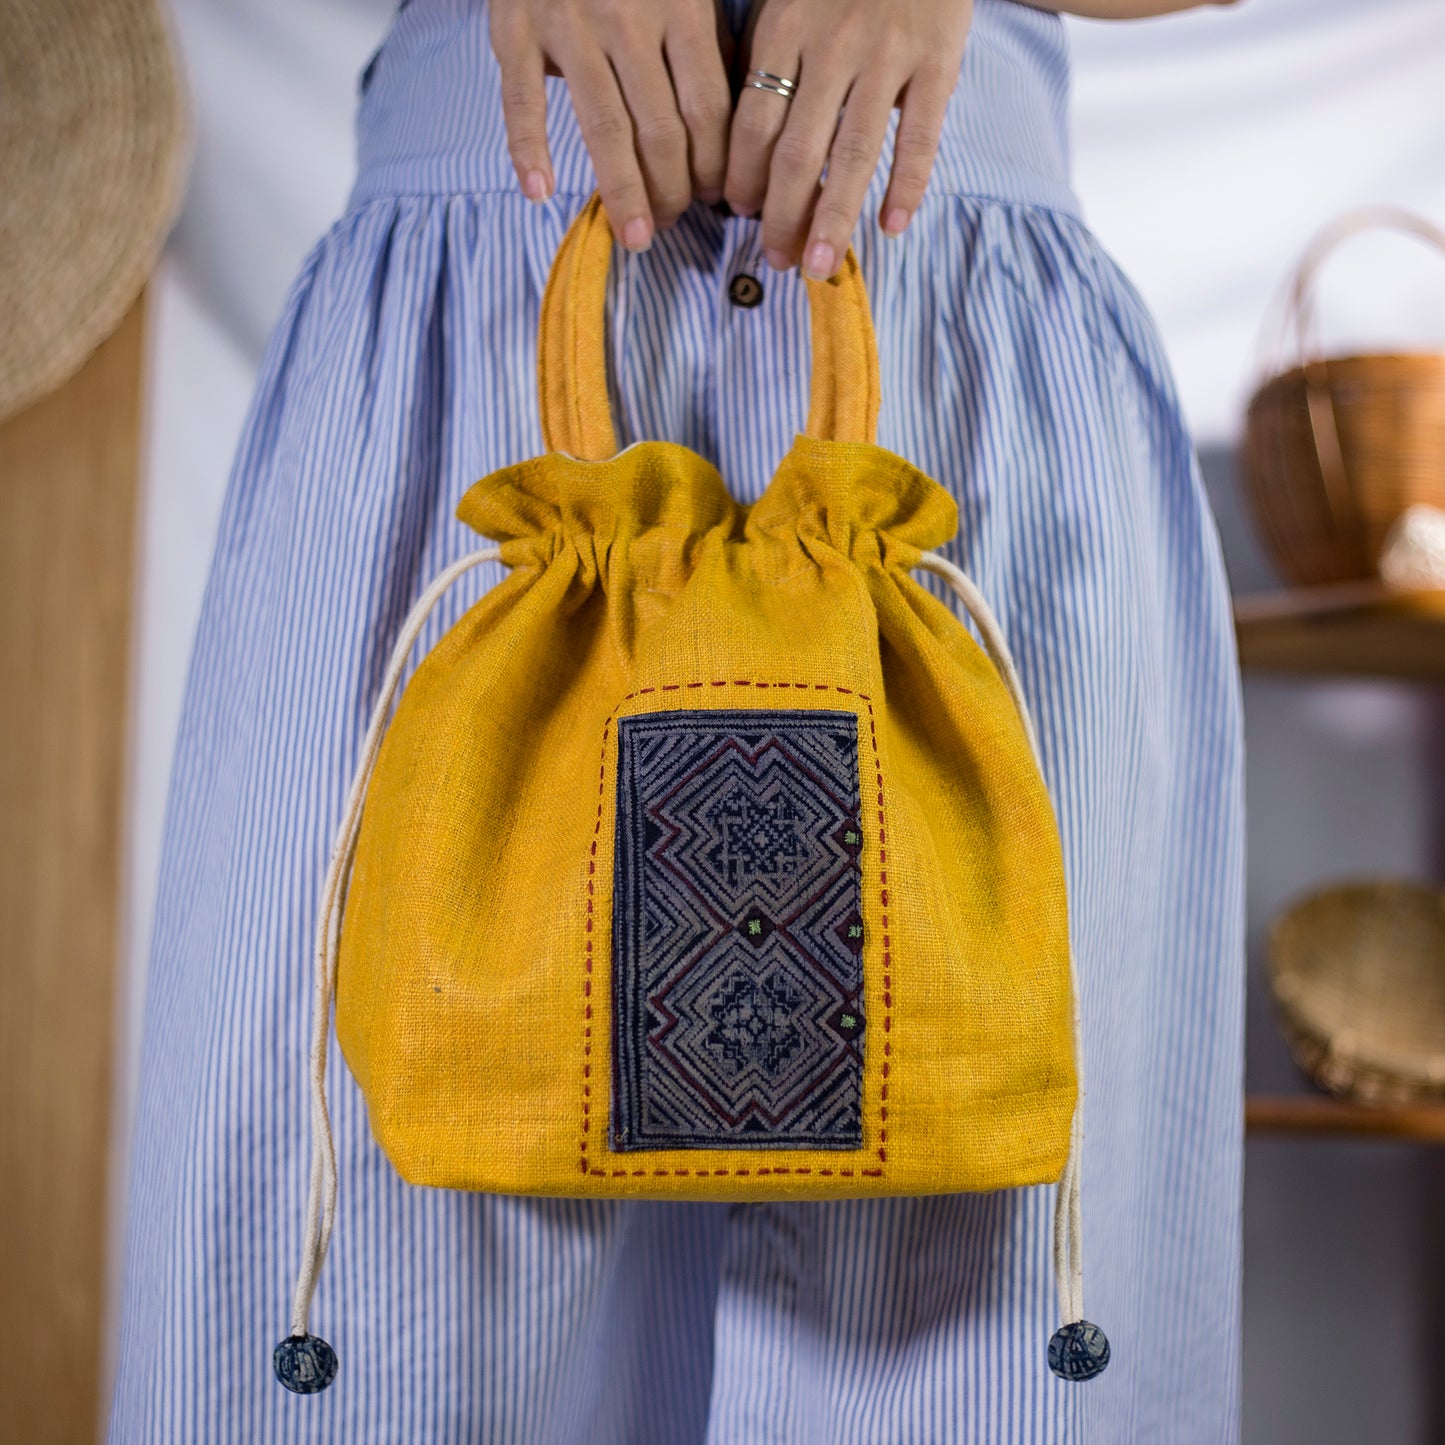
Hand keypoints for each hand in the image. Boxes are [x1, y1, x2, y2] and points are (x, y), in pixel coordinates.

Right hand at [490, 0, 737, 250]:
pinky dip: (529, 148)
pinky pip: (523, 99)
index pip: (708, 111)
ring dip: (622, 191)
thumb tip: (737, 131)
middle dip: (674, 190)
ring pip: (604, 127)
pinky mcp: (516, 28)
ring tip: (636, 235)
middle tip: (672, 223)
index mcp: (681, 6)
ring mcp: (569, 24)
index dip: (714, 166)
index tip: (715, 201)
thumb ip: (710, 45)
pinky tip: (540, 192)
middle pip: (661, 129)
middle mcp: (628, 17)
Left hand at [725, 0, 970, 278]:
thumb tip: (737, 144)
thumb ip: (767, 59)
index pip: (752, 124)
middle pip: (796, 152)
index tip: (740, 214)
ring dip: (833, 218)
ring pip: (853, 155)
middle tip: (777, 261)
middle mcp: (832, 46)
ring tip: (819, 264)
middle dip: (781, 216)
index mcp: (784, 29)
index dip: (743, 179)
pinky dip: (907, 185)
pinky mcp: (937, 61)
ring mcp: (887, 56)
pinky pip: (920, 136)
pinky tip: (892, 226)